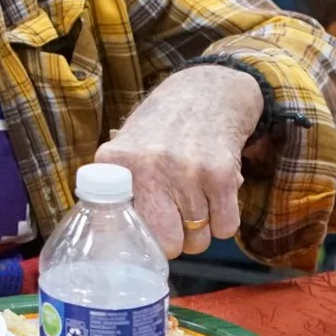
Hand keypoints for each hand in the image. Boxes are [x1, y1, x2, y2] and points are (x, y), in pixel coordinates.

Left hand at [98, 65, 262, 256]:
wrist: (207, 92)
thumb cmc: (160, 130)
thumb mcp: (126, 149)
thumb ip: (113, 190)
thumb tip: (109, 241)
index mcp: (117, 162)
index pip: (118, 229)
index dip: (134, 241)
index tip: (138, 240)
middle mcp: (149, 167)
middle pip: (167, 244)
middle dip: (173, 242)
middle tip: (173, 223)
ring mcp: (187, 172)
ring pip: (199, 240)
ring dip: (199, 230)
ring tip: (193, 201)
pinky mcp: (221, 175)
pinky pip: (226, 227)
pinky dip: (223, 221)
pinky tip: (213, 196)